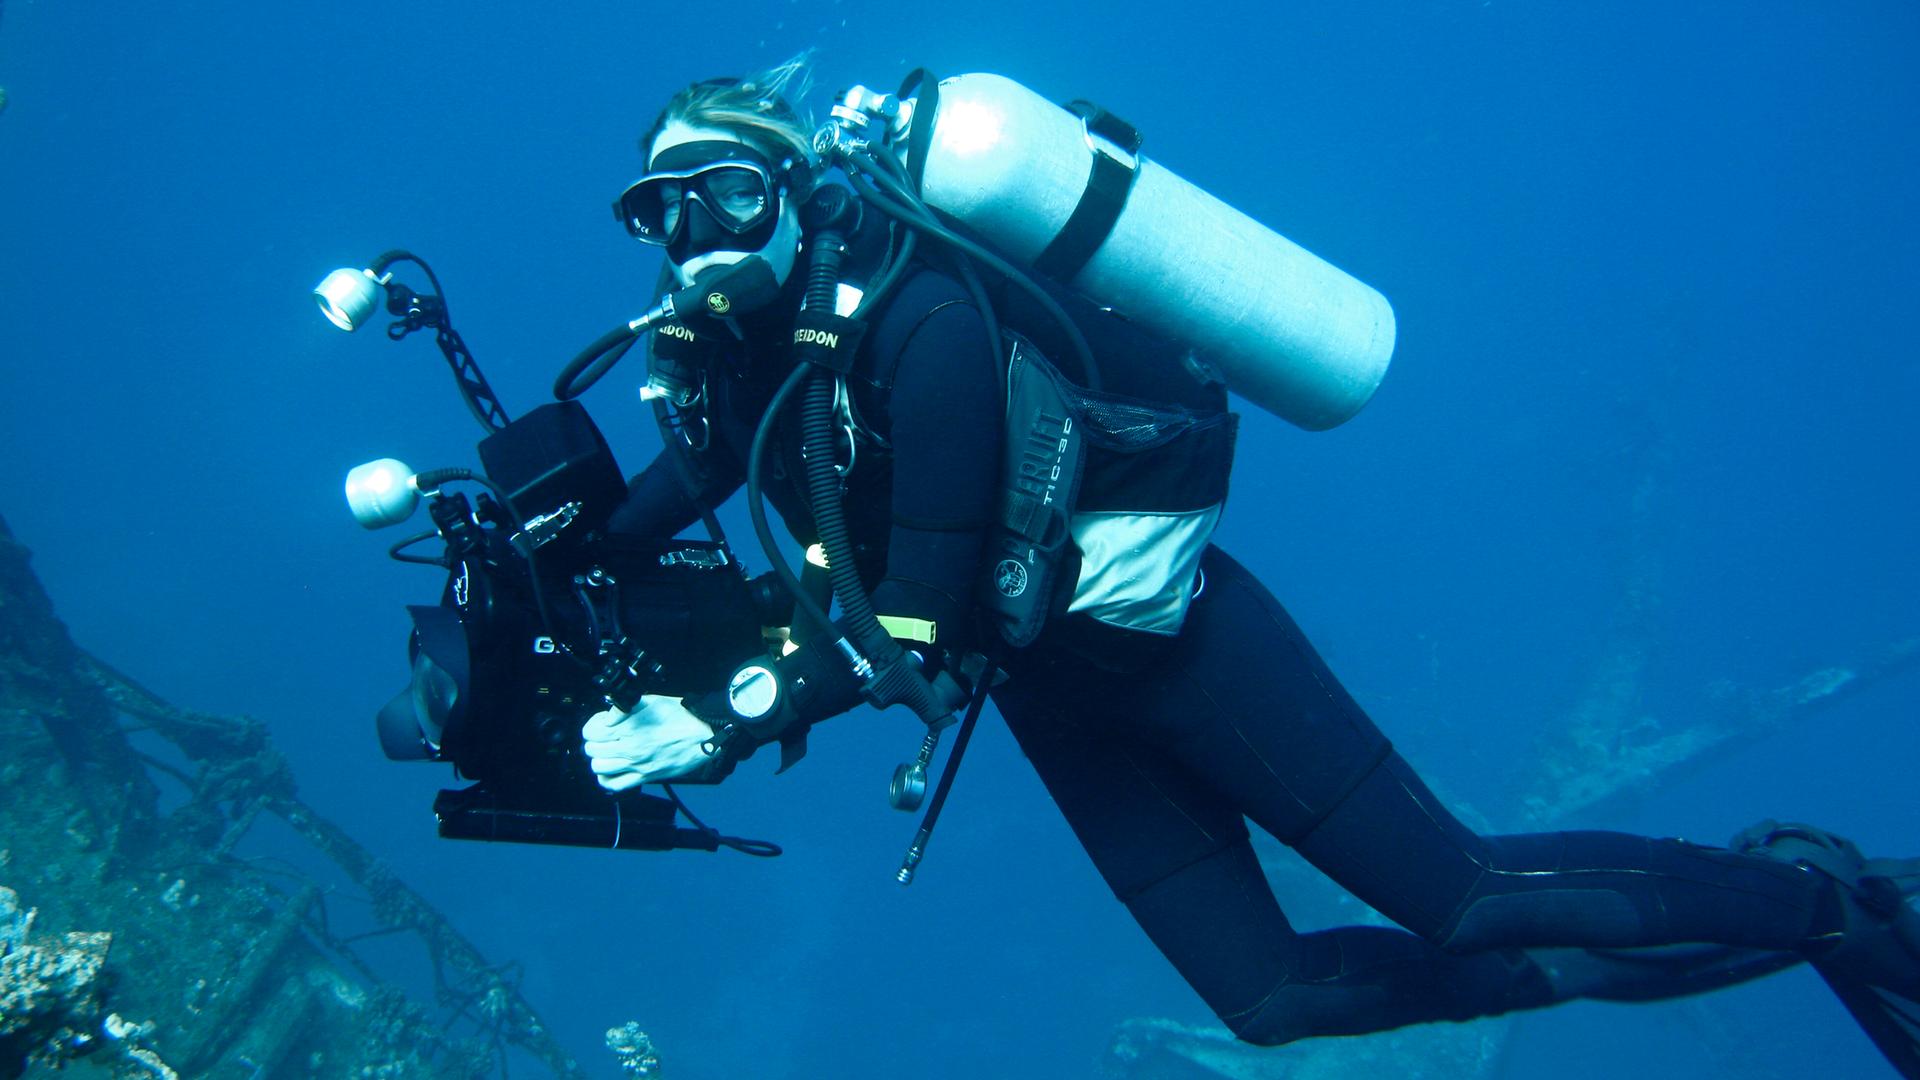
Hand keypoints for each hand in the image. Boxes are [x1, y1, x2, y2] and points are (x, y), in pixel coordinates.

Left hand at [580, 696, 716, 790]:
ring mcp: (636, 765)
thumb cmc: (681, 716)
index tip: (603, 722)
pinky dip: (606, 778)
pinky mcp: (644, 776)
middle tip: (606, 735)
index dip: (594, 724)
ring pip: (598, 767)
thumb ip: (625, 708)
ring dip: (600, 757)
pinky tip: (612, 768)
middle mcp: (630, 749)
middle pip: (592, 749)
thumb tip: (607, 715)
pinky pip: (614, 784)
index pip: (591, 731)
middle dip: (595, 740)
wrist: (703, 736)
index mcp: (630, 728)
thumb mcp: (651, 702)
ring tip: (608, 751)